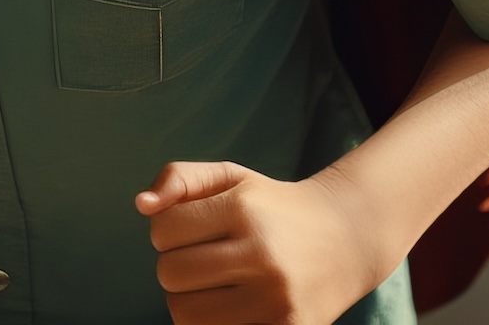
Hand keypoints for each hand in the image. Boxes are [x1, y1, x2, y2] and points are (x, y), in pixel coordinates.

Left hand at [138, 161, 386, 324]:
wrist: (347, 239)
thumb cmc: (274, 207)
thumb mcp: (232, 178)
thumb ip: (180, 178)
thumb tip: (141, 205)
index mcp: (244, 209)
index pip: (162, 230)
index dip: (171, 229)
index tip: (197, 228)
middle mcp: (261, 254)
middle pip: (169, 274)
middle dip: (179, 266)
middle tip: (210, 258)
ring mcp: (274, 301)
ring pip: (184, 314)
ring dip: (192, 300)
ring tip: (222, 283)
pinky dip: (213, 323)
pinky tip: (234, 306)